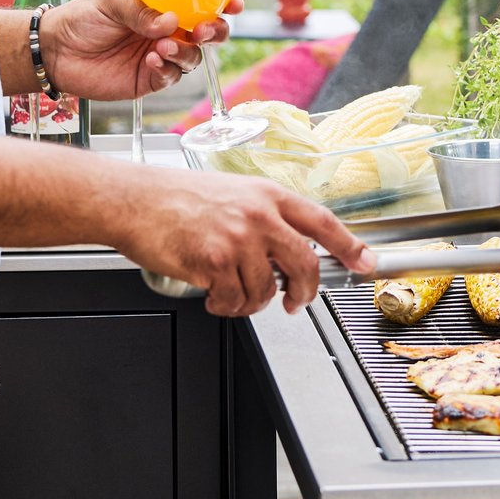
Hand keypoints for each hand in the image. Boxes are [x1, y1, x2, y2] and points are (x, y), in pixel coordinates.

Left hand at [39, 0, 243, 101]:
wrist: (54, 51)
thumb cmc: (81, 19)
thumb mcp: (111, 3)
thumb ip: (140, 10)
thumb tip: (171, 22)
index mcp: (164, 6)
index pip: (202, 3)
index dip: (224, 2)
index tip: (233, 2)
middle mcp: (169, 31)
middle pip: (209, 33)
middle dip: (216, 32)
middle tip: (203, 30)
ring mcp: (161, 56)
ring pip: (193, 57)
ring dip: (185, 52)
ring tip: (161, 47)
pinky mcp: (149, 80)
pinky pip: (171, 77)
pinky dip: (167, 69)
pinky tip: (150, 61)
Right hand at [113, 167, 373, 316]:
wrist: (133, 200)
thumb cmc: (176, 197)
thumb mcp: (234, 193)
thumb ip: (266, 217)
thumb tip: (290, 252)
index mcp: (268, 195)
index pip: (322, 222)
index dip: (349, 245)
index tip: (366, 263)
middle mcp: (259, 214)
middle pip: (304, 264)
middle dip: (305, 291)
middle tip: (295, 301)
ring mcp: (238, 238)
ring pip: (265, 290)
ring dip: (250, 301)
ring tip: (230, 290)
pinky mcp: (214, 261)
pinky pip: (234, 301)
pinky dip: (224, 305)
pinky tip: (211, 293)